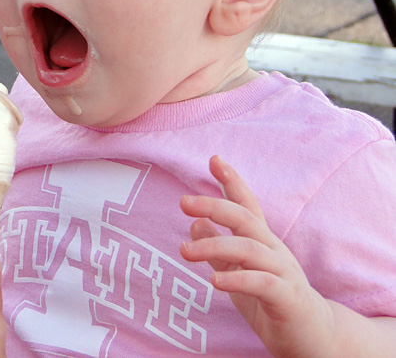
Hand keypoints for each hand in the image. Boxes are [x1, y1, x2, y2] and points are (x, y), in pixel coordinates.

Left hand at [179, 156, 334, 357]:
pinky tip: (214, 280)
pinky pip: (262, 283)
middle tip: (184, 202)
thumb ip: (218, 249)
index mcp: (261, 241)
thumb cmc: (271, 300)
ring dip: (214, 246)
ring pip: (249, 249)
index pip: (246, 205)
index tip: (214, 159)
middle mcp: (273, 249)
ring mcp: (282, 272)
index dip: (232, 181)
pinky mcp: (288, 298)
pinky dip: (238, 279)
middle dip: (215, 206)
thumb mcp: (238, 271)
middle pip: (245, 218)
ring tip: (184, 250)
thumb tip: (195, 223)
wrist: (312, 337)